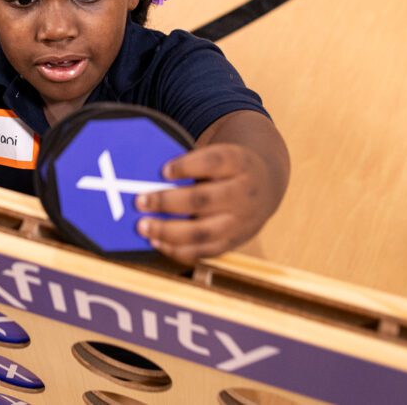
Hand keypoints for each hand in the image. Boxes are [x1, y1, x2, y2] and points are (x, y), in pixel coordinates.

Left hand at [135, 144, 273, 263]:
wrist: (266, 187)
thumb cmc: (229, 169)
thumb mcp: (222, 155)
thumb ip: (193, 163)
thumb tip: (149, 175)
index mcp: (240, 163)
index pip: (214, 162)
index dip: (188, 166)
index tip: (163, 170)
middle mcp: (243, 193)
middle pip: (203, 199)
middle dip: (167, 201)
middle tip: (140, 201)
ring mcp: (240, 221)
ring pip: (202, 231)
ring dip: (168, 231)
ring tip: (143, 226)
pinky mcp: (234, 242)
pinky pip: (204, 251)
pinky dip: (178, 250)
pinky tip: (157, 242)